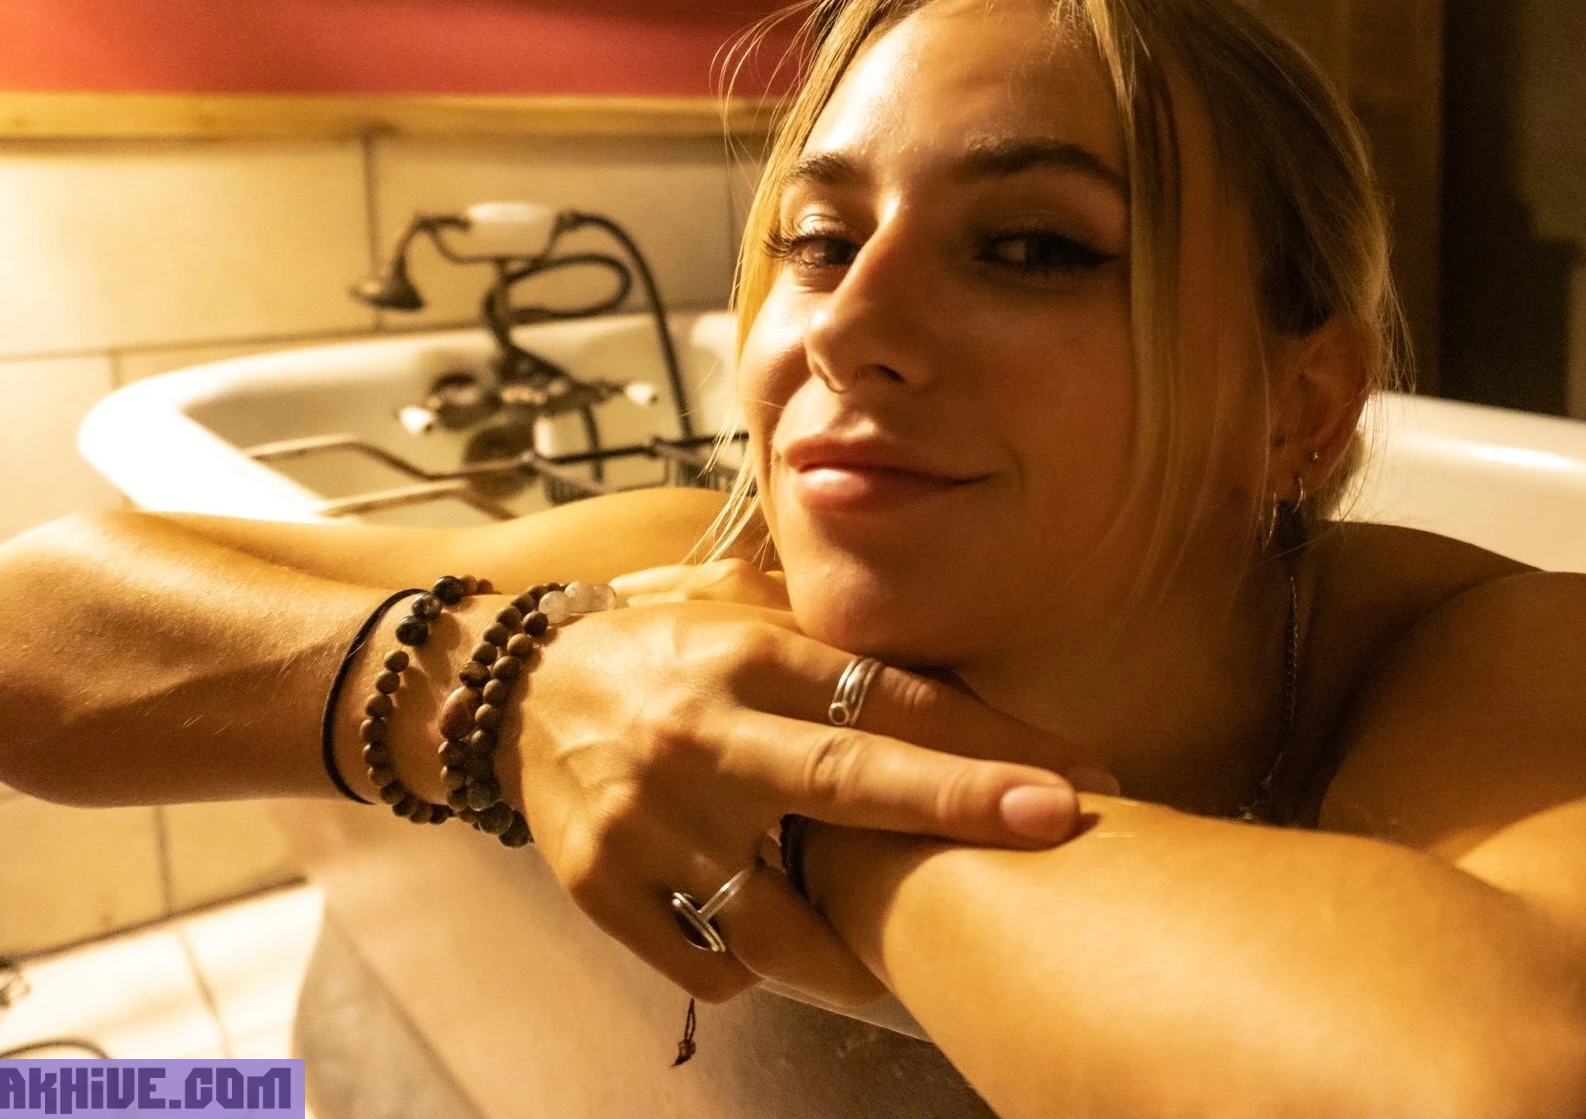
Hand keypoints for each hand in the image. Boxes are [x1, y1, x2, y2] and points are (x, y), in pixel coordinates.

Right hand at [501, 559, 1113, 1011]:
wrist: (511, 692)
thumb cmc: (663, 652)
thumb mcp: (745, 619)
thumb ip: (837, 653)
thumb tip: (973, 688)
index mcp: (743, 659)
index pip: (884, 699)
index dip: (984, 738)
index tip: (1073, 774)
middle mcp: (700, 738)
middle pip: (849, 783)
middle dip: (961, 808)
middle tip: (1058, 827)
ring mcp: (648, 822)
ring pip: (784, 918)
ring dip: (863, 950)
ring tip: (911, 958)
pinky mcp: (604, 889)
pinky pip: (716, 963)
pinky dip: (762, 965)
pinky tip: (786, 945)